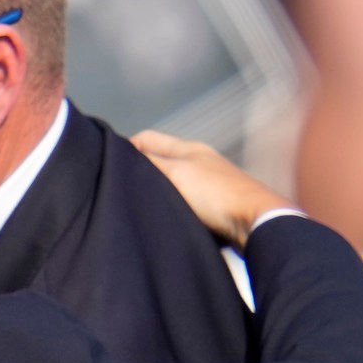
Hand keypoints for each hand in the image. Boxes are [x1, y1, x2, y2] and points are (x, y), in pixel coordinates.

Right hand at [131, 131, 295, 247]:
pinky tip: (163, 219)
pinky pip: (182, 202)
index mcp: (189, 149)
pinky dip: (170, 207)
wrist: (255, 224)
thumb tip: (122, 155)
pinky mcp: (213, 207)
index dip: (126, 147)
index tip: (108, 163)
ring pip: (170, 182)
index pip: (148, 139)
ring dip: (155, 191)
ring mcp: (207, 184)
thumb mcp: (175, 174)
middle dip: (139, 171)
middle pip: (159, 160)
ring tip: (138, 205)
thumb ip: (149, 163)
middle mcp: (198, 162)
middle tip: (119, 188)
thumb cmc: (216, 195)